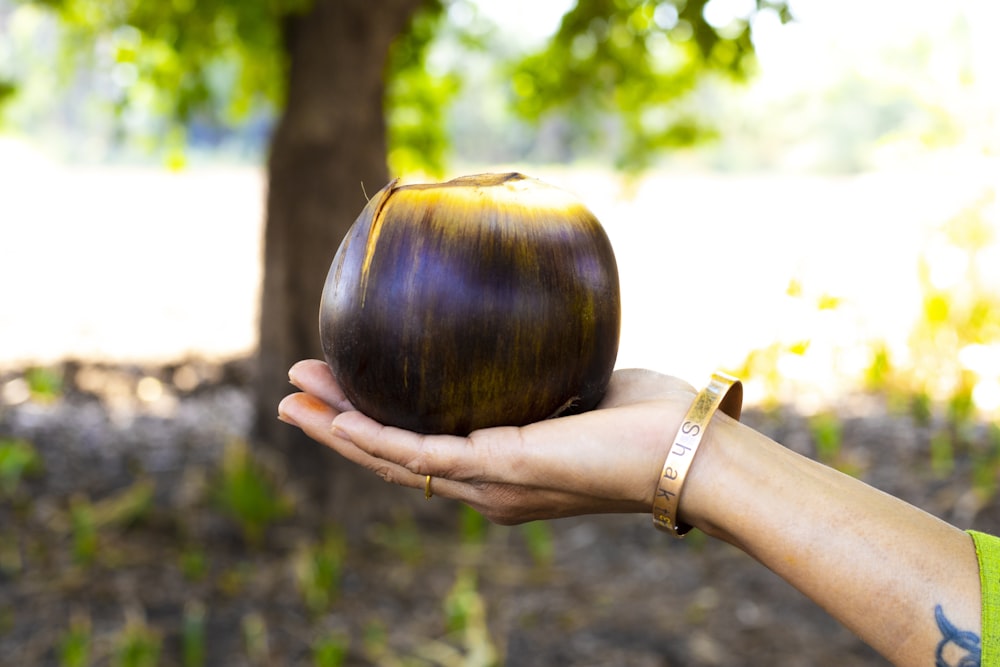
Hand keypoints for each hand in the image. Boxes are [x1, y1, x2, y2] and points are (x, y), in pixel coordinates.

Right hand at [278, 360, 695, 523]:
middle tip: (291, 398)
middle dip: (339, 428)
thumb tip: (531, 312)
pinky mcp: (503, 471)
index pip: (424, 448)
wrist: (691, 451)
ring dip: (340, 432)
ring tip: (291, 402)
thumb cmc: (650, 419)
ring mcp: (491, 483)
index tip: (341, 391)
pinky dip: (376, 438)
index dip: (376, 425)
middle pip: (394, 459)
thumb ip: (546, 361)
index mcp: (504, 466)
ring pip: (396, 461)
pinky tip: (340, 419)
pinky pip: (425, 455)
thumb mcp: (581, 379)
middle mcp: (488, 485)